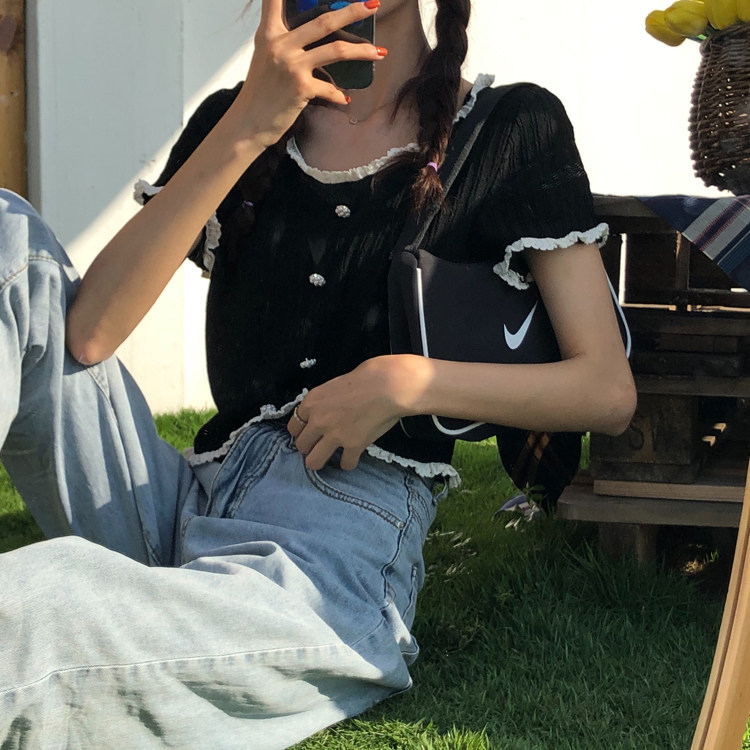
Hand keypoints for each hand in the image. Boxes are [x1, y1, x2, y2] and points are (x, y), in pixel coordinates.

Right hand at [232, 0, 383, 145]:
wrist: (248, 123)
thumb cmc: (260, 91)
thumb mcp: (266, 57)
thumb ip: (284, 40)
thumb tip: (314, 34)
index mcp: (269, 33)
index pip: (275, 0)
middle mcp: (280, 45)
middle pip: (323, 21)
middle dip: (352, 11)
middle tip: (373, 5)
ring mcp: (292, 66)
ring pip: (336, 50)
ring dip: (362, 50)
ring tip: (379, 52)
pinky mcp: (301, 88)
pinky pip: (330, 88)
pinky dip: (340, 95)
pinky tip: (346, 98)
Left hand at [287, 355, 432, 470]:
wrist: (389, 385)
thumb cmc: (367, 377)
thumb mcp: (334, 384)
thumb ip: (324, 401)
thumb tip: (326, 410)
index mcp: (311, 402)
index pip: (293, 427)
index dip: (302, 432)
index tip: (310, 433)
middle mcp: (318, 420)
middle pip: (301, 446)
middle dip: (310, 448)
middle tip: (321, 446)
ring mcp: (334, 435)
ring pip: (313, 462)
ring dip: (321, 460)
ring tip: (331, 458)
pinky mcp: (352, 446)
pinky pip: (345, 464)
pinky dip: (349, 462)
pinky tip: (353, 456)